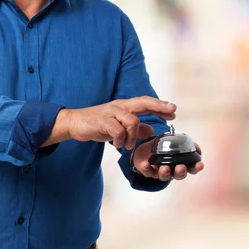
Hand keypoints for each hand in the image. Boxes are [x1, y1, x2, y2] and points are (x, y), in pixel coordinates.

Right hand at [57, 97, 176, 149]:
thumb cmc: (98, 124)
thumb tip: (151, 129)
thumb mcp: (119, 126)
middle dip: (159, 106)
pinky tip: (119, 145)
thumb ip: (135, 128)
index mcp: (124, 107)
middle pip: (142, 103)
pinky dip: (121, 140)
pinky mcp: (103, 121)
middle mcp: (119, 107)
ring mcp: (111, 113)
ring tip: (129, 146)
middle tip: (171, 112)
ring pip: (132, 120)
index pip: (145, 102)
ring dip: (134, 136)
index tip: (173, 110)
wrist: (75, 123)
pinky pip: (118, 130)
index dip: (160, 105)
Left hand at [132, 142, 203, 180]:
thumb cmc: (165, 146)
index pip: (191, 168)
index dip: (196, 167)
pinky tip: (146, 164)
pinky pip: (147, 172)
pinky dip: (147, 169)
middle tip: (181, 167)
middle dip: (180, 172)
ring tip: (165, 167)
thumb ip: (188, 144)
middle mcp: (172, 170)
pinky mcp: (148, 170)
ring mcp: (160, 172)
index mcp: (181, 163)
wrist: (147, 147)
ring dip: (165, 172)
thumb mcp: (177, 141)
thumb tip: (197, 149)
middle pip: (178, 175)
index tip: (200, 164)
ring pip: (164, 176)